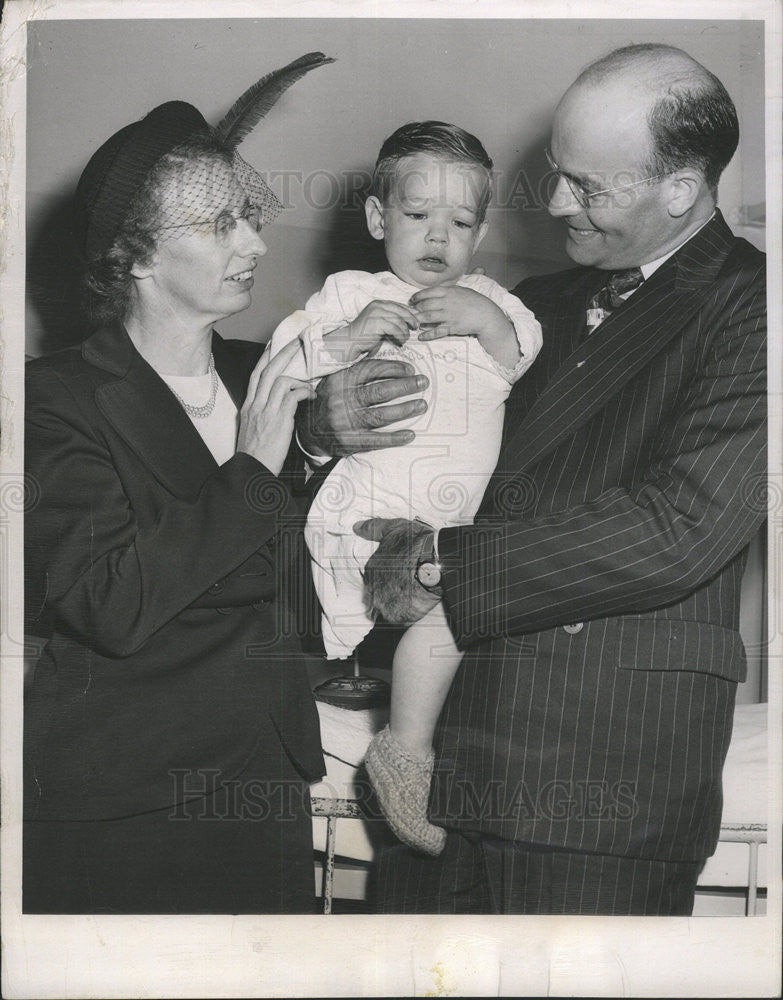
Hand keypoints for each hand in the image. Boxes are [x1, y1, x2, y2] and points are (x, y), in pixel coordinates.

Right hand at [236, 338, 315, 475]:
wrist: (252, 470)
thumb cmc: (256, 455)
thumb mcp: (253, 430)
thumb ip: (263, 414)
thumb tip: (280, 406)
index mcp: (248, 407)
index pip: (255, 375)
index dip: (265, 358)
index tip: (273, 345)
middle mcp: (255, 405)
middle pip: (268, 370)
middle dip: (283, 353)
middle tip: (296, 342)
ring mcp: (266, 411)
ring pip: (281, 380)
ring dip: (299, 376)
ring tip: (311, 381)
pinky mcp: (279, 419)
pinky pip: (292, 396)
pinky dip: (304, 392)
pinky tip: (311, 397)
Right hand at [296, 358, 428, 457]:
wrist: (305, 430)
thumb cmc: (326, 400)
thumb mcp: (334, 379)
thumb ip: (355, 368)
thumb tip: (381, 348)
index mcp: (339, 381)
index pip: (370, 370)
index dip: (393, 368)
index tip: (409, 369)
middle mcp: (342, 401)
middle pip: (380, 392)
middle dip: (405, 386)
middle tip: (423, 382)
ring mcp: (346, 422)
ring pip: (380, 415)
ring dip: (404, 410)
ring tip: (421, 405)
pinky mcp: (349, 442)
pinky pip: (375, 440)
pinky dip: (394, 438)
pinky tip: (410, 435)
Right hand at [323, 299, 418, 363]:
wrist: (349, 342)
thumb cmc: (365, 336)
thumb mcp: (379, 323)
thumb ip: (391, 319)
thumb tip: (409, 321)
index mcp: (378, 303)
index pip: (399, 305)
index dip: (410, 311)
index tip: (417, 319)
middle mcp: (377, 305)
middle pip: (402, 310)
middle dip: (411, 319)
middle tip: (416, 327)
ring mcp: (377, 313)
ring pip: (400, 320)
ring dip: (405, 331)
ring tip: (404, 338)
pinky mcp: (377, 323)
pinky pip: (395, 328)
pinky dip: (400, 336)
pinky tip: (400, 341)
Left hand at [354, 517, 440, 624]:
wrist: (435, 560)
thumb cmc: (416, 543)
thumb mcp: (394, 528)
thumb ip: (373, 528)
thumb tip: (356, 528)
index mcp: (371, 569)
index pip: (373, 579)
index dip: (388, 577)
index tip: (400, 575)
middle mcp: (373, 589)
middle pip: (378, 595)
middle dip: (390, 592)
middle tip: (407, 587)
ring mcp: (384, 604)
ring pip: (387, 609)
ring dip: (397, 605)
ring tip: (412, 598)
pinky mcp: (398, 617)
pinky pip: (399, 620)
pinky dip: (407, 615)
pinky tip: (416, 606)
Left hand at [411, 286, 519, 367]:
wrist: (486, 315)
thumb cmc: (474, 301)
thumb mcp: (462, 290)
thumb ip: (448, 288)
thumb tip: (437, 287)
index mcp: (448, 291)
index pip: (428, 292)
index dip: (417, 296)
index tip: (411, 300)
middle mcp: (446, 302)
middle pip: (425, 305)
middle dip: (415, 309)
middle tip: (410, 312)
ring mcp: (448, 315)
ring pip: (427, 317)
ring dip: (418, 320)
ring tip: (413, 323)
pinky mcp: (452, 327)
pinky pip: (436, 331)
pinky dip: (427, 335)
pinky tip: (421, 336)